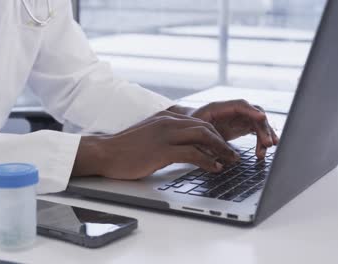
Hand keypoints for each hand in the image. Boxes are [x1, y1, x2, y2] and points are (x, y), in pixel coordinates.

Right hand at [72, 111, 239, 179]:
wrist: (104, 152)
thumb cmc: (124, 148)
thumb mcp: (148, 136)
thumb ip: (165, 136)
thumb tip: (181, 146)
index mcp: (165, 118)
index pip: (198, 122)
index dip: (215, 134)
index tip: (222, 146)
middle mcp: (167, 122)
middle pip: (205, 127)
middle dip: (222, 141)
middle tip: (233, 154)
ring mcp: (165, 135)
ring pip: (203, 137)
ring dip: (221, 150)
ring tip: (231, 161)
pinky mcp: (162, 150)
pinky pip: (192, 153)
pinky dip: (208, 161)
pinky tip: (215, 168)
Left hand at [171, 100, 278, 158]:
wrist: (188, 126)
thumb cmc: (190, 127)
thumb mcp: (194, 132)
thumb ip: (205, 139)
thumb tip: (216, 151)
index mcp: (219, 107)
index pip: (240, 105)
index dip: (252, 111)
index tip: (262, 118)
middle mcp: (233, 110)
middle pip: (254, 115)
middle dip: (263, 128)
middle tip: (267, 144)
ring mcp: (239, 117)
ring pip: (258, 123)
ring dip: (264, 136)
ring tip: (262, 153)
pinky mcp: (242, 125)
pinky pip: (256, 130)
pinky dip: (262, 139)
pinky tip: (264, 150)